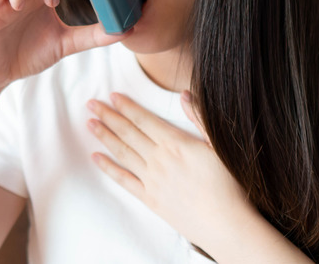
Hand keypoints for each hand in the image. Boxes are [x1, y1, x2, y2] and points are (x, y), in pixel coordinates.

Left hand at [85, 90, 258, 255]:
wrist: (225, 224)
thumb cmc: (228, 185)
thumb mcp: (219, 145)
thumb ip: (200, 118)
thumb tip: (185, 94)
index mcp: (176, 144)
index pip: (144, 120)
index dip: (127, 106)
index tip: (112, 96)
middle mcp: (159, 159)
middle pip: (128, 133)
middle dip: (108, 116)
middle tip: (91, 104)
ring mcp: (152, 180)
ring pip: (122, 153)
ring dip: (105, 136)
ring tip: (90, 124)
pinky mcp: (149, 199)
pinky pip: (124, 180)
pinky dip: (108, 168)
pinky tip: (96, 158)